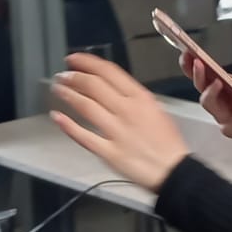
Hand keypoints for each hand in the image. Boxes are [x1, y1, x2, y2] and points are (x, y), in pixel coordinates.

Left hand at [50, 53, 190, 190]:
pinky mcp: (109, 152)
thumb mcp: (156, 110)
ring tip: (58, 89)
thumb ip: (133, 98)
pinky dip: (68, 126)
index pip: (109, 72)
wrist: (174, 171)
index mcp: (140, 98)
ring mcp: (116, 132)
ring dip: (68, 95)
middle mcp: (127, 111)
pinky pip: (84, 137)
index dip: (87, 63)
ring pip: (86, 107)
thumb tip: (112, 89)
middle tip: (62, 75)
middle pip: (94, 86)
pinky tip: (57, 117)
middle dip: (74, 77)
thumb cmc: (167, 142)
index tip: (74, 59)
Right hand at [181, 52, 231, 144]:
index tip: (186, 52)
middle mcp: (216, 99)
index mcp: (218, 83)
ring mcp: (221, 115)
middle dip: (197, 75)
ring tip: (219, 82)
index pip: (199, 74)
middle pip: (200, 88)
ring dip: (211, 92)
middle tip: (199, 63)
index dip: (189, 65)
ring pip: (209, 104)